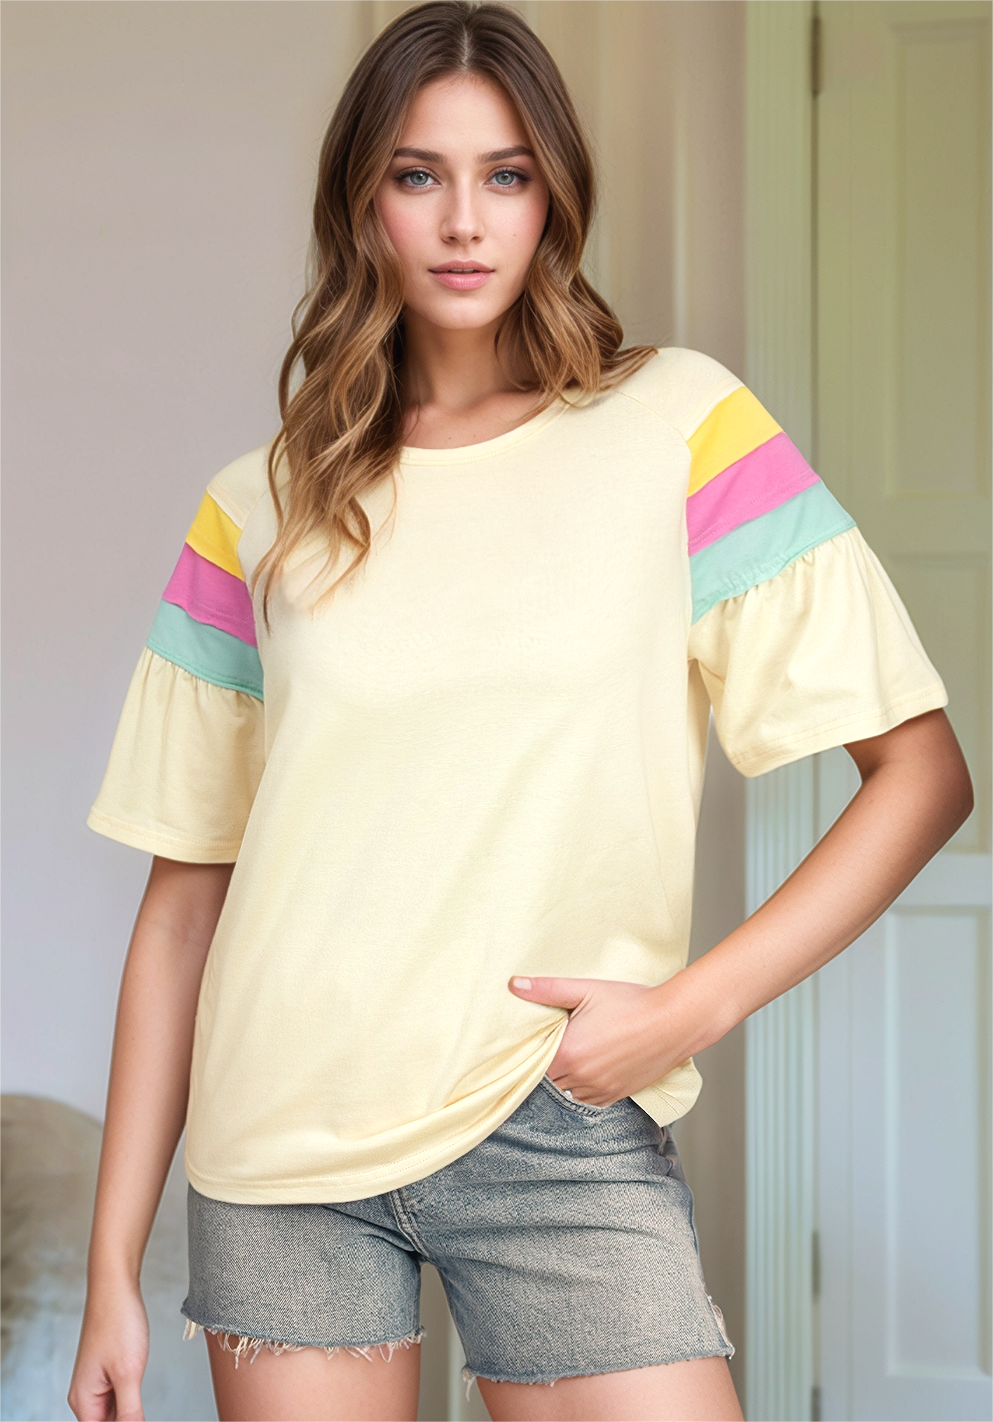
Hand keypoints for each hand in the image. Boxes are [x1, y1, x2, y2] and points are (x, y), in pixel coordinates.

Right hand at [68, 1279, 148, 1421]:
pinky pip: (118, 1397)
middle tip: (143, 1411)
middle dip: (127, 1421)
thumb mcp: (128, 1373)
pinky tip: (141, 1392)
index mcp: (83, 1401)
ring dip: (129, 1414)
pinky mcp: (107, 1371)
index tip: (138, 1417)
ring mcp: (96, 1382)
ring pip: (113, 1414)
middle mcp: (85, 1395)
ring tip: (138, 1386)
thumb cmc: (117, 1321)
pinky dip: (130, 1401)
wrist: (115, 1286)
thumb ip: (129, 1412)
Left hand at [509, 974, 697, 1105]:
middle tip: (561, 1040)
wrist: (674, 1021)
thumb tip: (514, 985)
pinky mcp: (617, 1095)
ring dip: (568, 1076)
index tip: (541, 1036)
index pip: (533, 1061)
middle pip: (549, 1077)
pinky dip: (585, 1086)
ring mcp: (600, 1090)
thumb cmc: (630, 1002)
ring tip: (578, 1052)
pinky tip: (593, 1065)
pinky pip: (589, 1099)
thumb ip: (547, 989)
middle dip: (552, 1061)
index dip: (535, 1048)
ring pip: (568, 1090)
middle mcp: (580, 1078)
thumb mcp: (586, 989)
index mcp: (568, 1053)